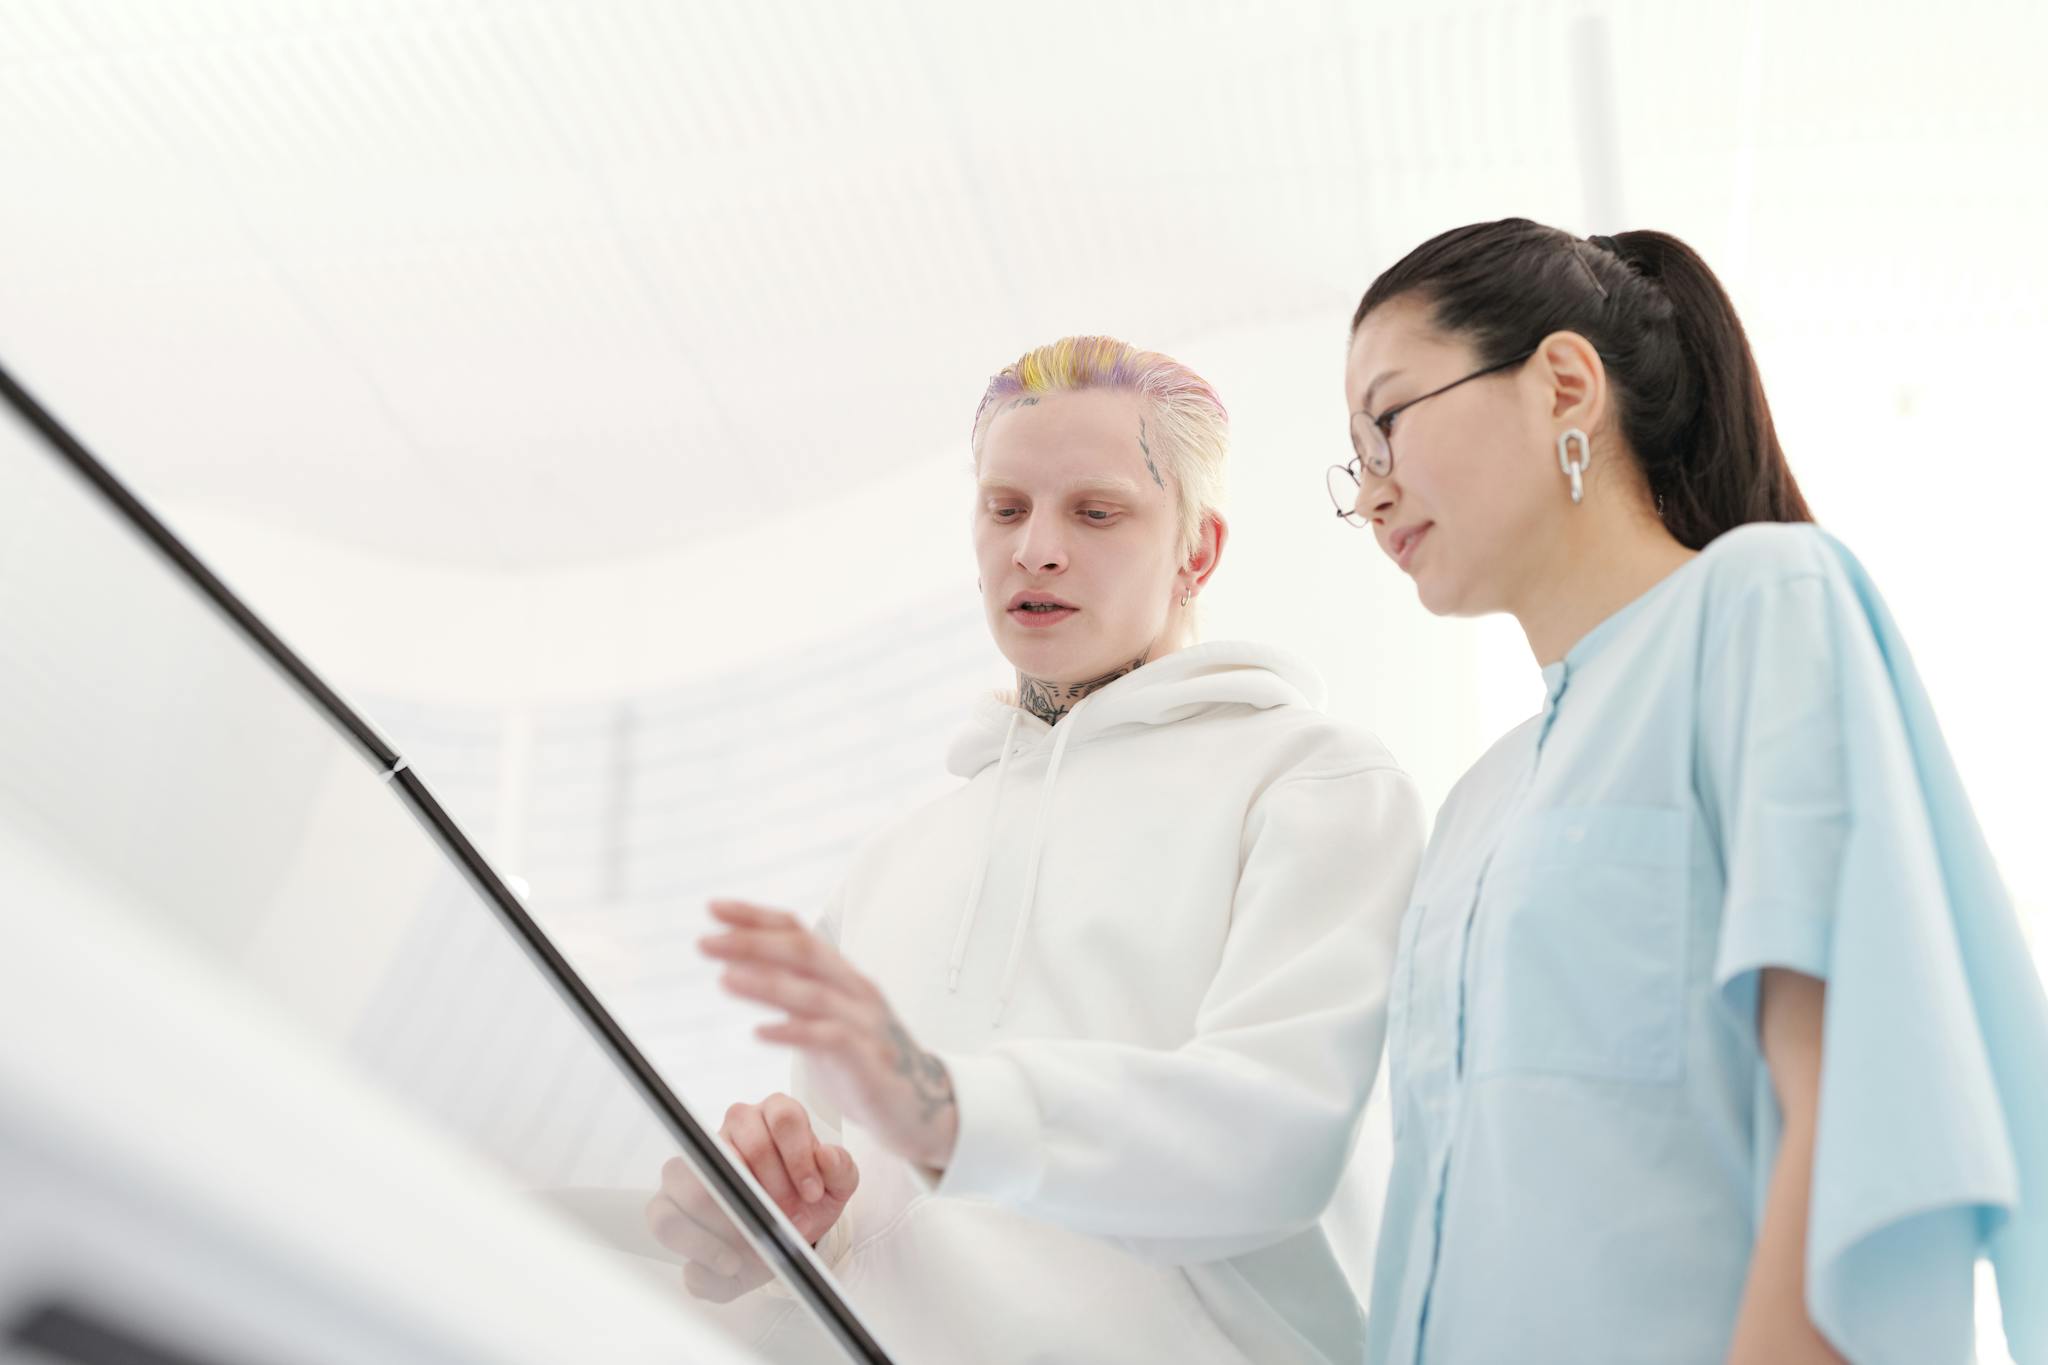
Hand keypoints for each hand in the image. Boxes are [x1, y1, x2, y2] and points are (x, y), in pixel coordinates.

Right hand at [641, 1095, 859, 1301]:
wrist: (783, 1237)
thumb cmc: (805, 1202)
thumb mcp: (835, 1189)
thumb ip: (841, 1170)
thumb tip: (826, 1157)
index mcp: (773, 1115)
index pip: (784, 1116)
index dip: (799, 1156)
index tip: (811, 1194)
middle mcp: (731, 1129)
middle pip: (741, 1143)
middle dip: (769, 1191)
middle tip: (786, 1220)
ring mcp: (695, 1162)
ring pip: (692, 1175)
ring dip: (727, 1217)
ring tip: (754, 1241)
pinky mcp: (668, 1201)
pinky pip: (664, 1217)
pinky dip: (698, 1245)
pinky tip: (729, 1260)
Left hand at [701, 900, 959, 1171]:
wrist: (922, 1107)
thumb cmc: (864, 1061)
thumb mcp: (826, 1017)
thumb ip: (793, 990)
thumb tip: (740, 965)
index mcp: (842, 976)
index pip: (798, 933)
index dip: (756, 918)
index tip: (714, 909)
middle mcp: (855, 990)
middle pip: (803, 953)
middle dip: (752, 943)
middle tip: (705, 942)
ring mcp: (865, 1023)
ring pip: (813, 993)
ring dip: (766, 984)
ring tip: (725, 980)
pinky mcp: (869, 1061)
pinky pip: (830, 1039)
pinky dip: (793, 1032)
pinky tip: (761, 1033)